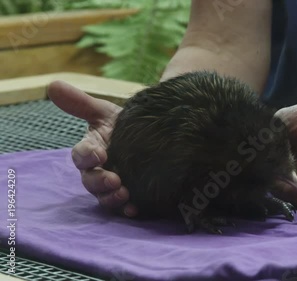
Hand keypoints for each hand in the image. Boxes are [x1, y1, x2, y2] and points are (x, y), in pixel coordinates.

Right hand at [47, 81, 137, 216]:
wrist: (151, 135)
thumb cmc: (122, 124)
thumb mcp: (105, 112)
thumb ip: (81, 103)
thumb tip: (52, 85)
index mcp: (91, 151)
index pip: (81, 156)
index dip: (87, 156)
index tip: (98, 154)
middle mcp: (99, 171)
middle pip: (91, 182)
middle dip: (100, 182)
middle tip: (114, 180)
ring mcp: (114, 186)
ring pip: (106, 198)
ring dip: (112, 198)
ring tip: (124, 194)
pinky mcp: (131, 196)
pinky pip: (125, 208)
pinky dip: (128, 210)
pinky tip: (135, 209)